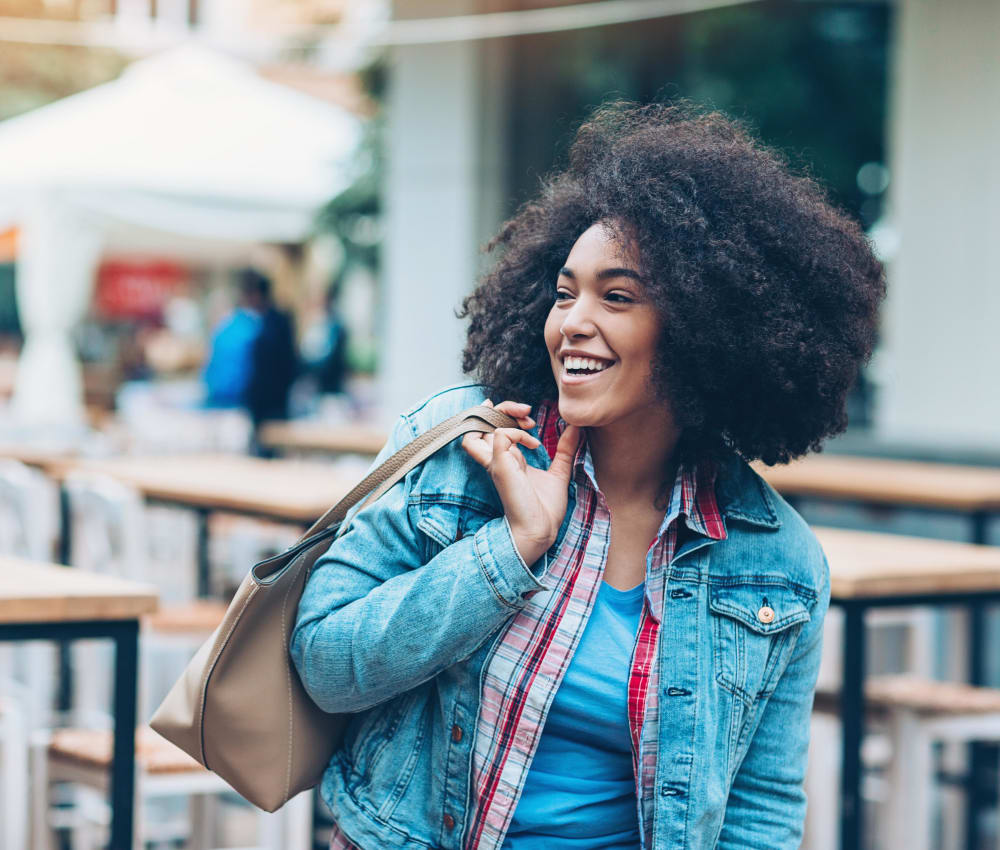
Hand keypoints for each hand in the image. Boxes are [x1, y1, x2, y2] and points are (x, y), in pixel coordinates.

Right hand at [461, 399, 580, 565]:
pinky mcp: (500, 466)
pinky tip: (534, 444)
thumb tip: (576, 428)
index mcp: (507, 459)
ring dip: (502, 415)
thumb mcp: (559, 472)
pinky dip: (516, 432)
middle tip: (528, 412)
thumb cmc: (545, 509)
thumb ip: (564, 449)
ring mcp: (496, 462)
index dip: (505, 414)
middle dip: (504, 407)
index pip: (491, 427)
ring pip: (479, 425)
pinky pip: (500, 435)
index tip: (530, 419)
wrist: (541, 530)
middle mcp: (497, 458)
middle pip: (481, 420)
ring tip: (526, 420)